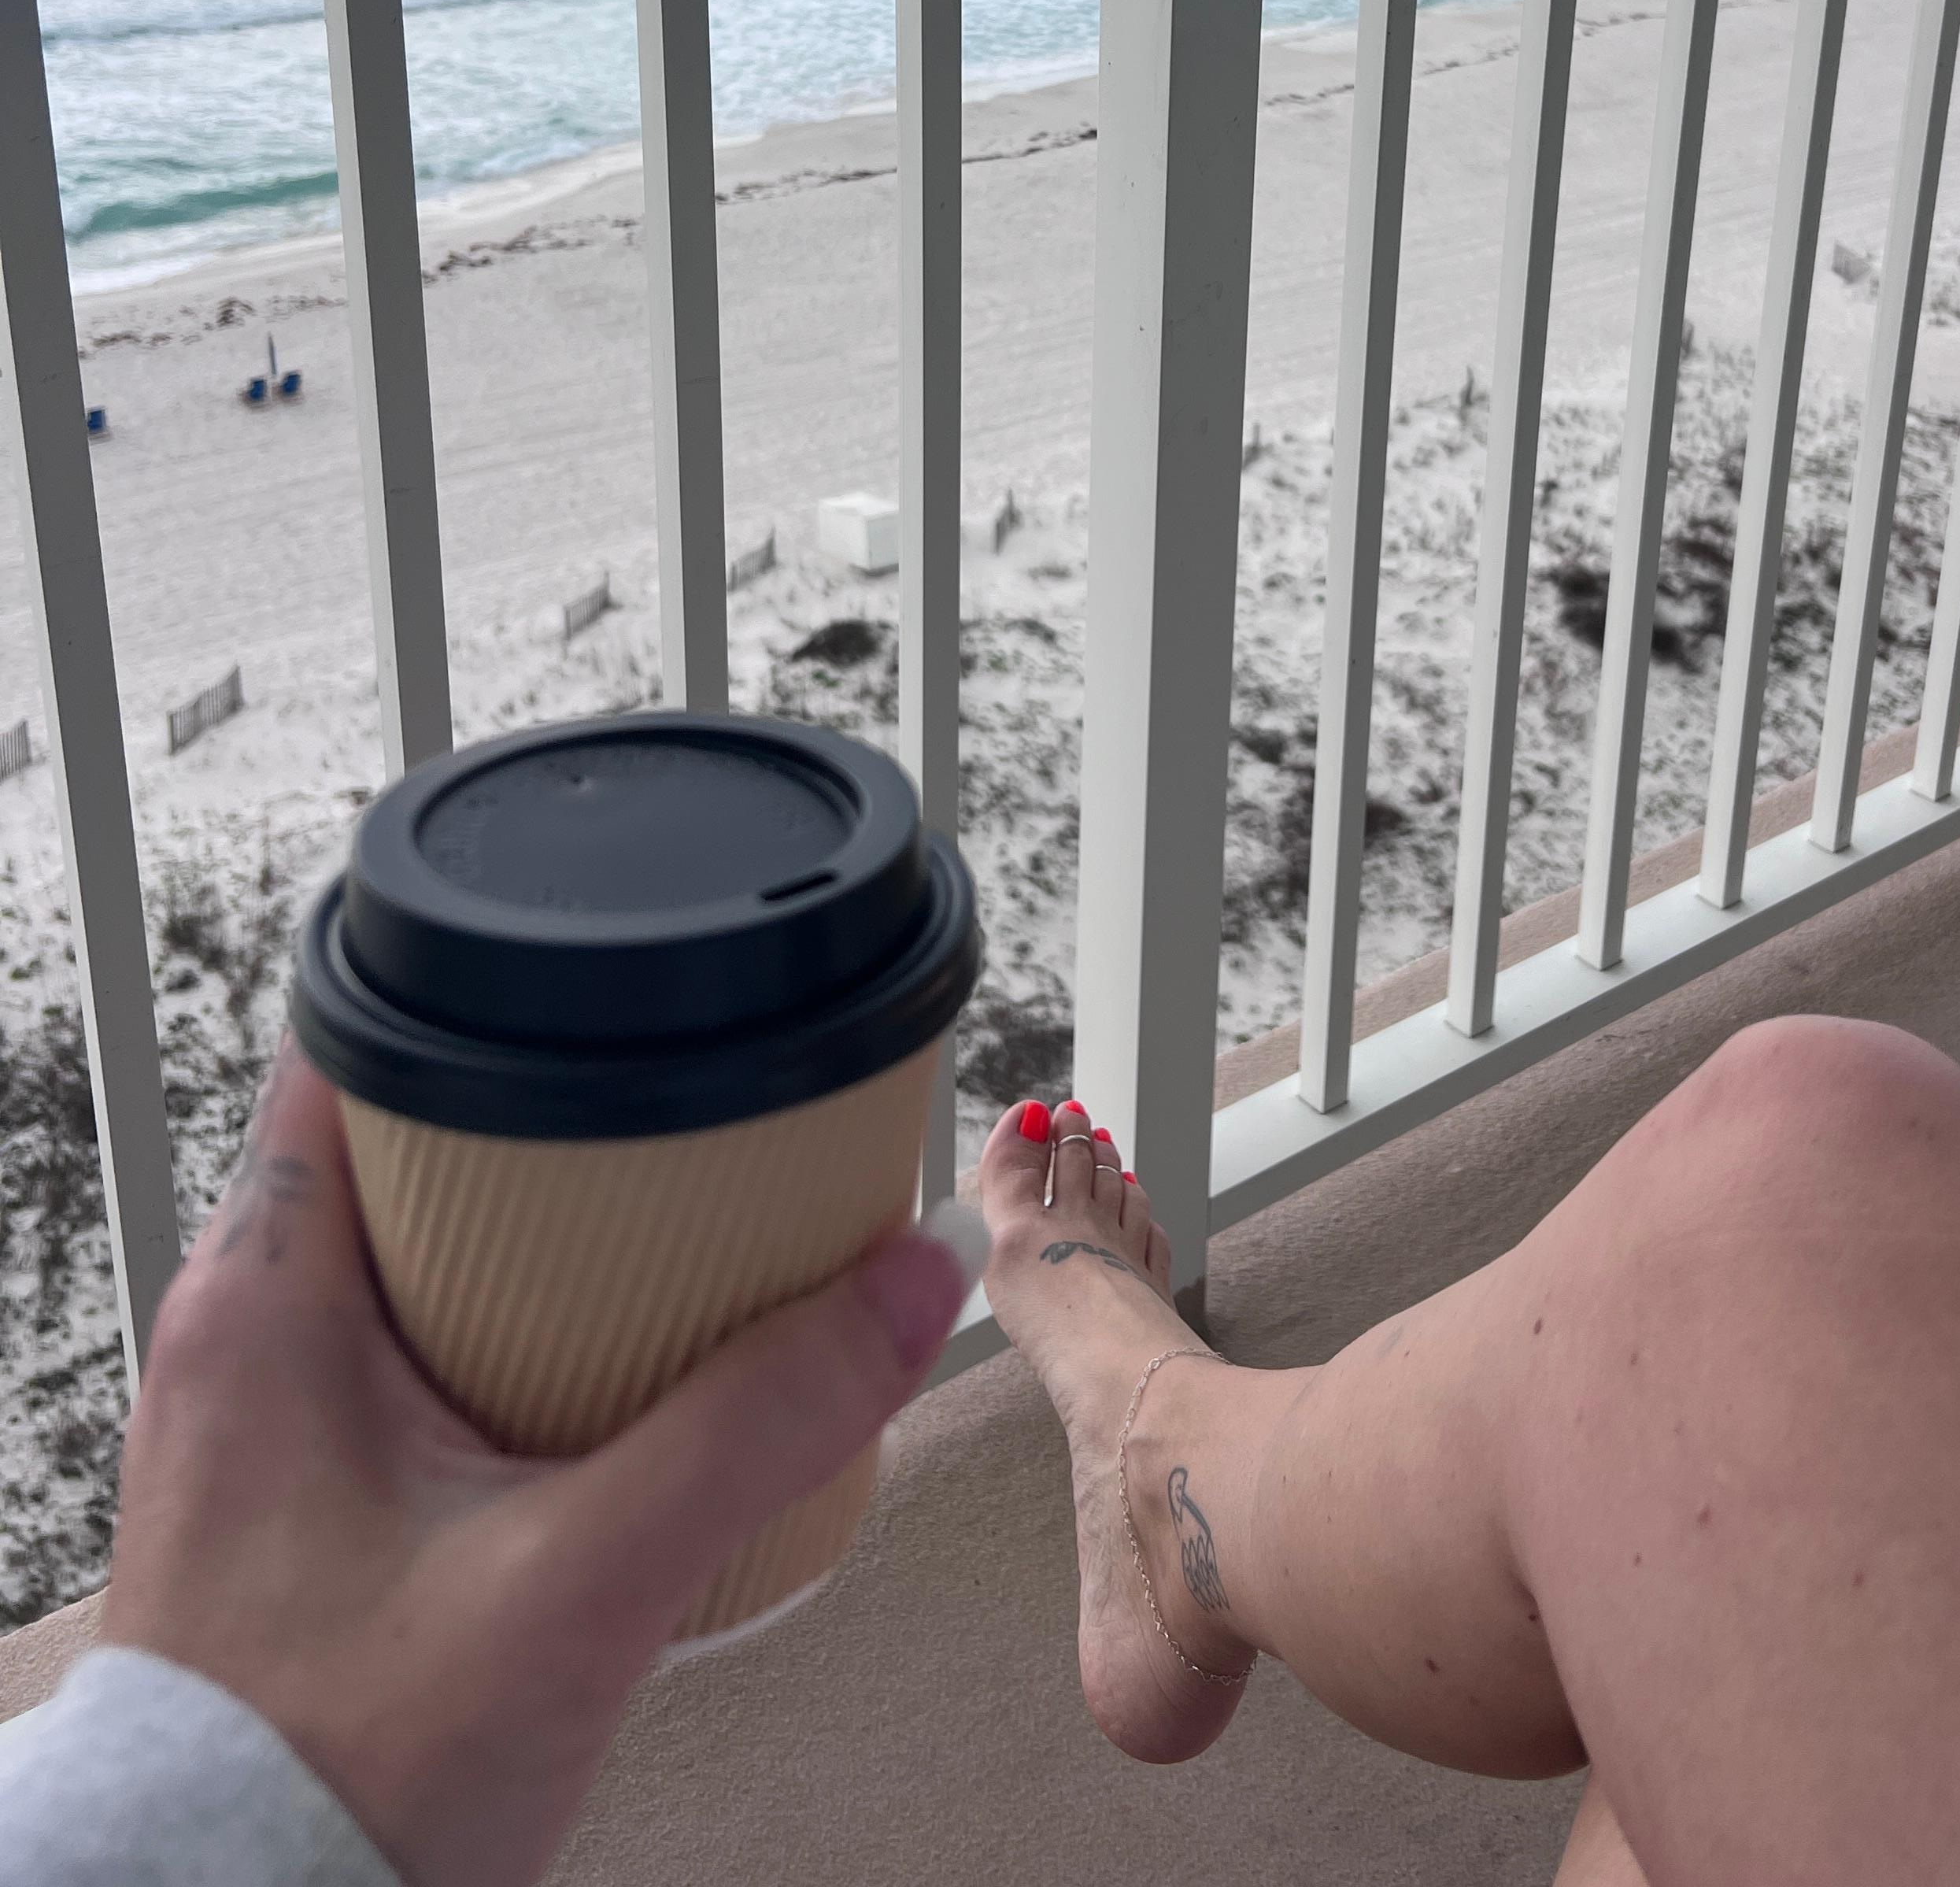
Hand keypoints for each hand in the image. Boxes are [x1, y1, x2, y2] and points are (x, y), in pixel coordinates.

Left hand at [101, 1041, 972, 1886]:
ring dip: (539, 1229)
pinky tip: (611, 1366)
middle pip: (410, 1136)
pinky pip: (416, 1342)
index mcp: (261, 1294)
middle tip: (684, 1104)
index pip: (359, 1046)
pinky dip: (516, 1323)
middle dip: (554, 1112)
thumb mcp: (581, 1583)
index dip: (485, 989)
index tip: (612, 979)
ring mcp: (268, 1412)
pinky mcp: (306, 1486)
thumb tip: (912, 1282)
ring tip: (672, 1223)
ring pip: (419, 1246)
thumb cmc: (331, 1781)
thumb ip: (758, 1425)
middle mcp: (246, 1329)